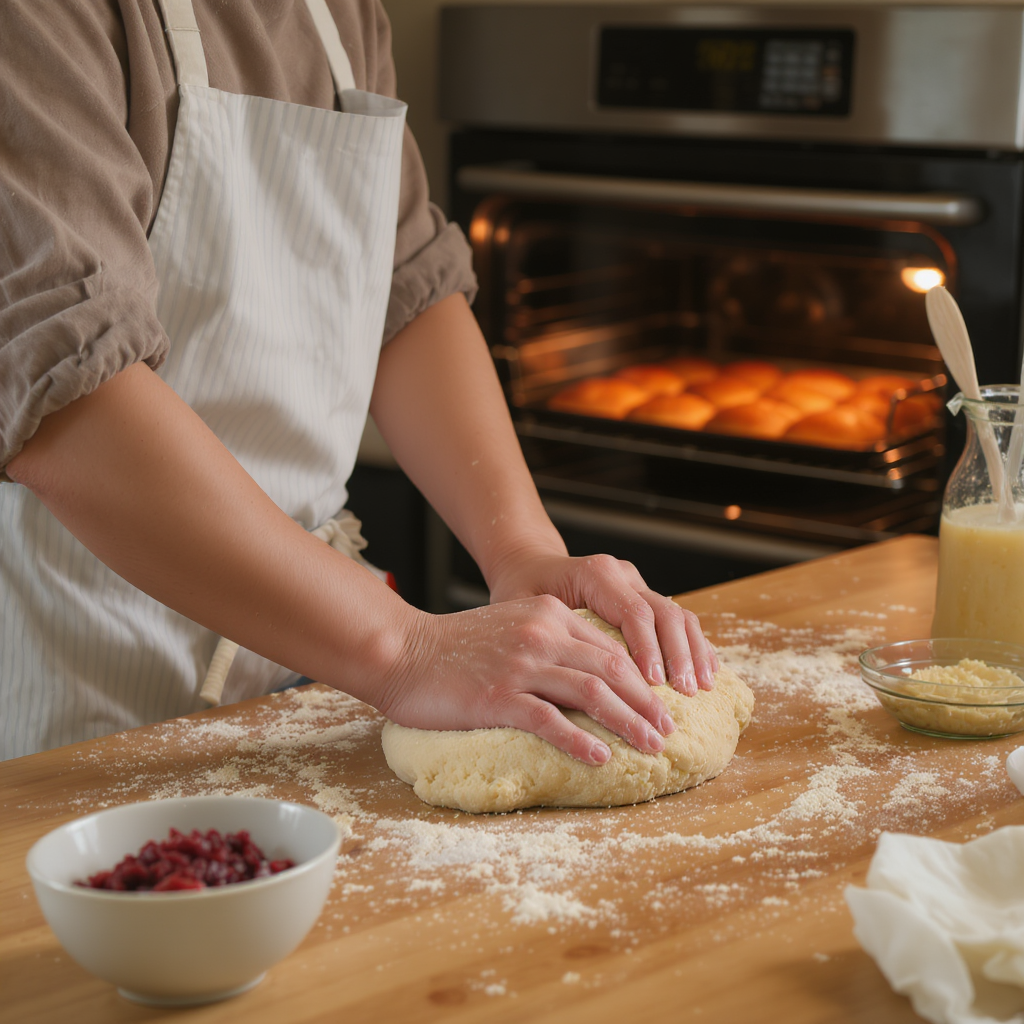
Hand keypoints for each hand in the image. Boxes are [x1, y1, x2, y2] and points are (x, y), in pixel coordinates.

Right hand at [375, 596, 677, 764]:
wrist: (402, 651)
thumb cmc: (454, 646)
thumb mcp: (511, 625)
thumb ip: (550, 639)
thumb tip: (592, 676)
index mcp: (549, 613)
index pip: (610, 648)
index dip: (642, 678)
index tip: (660, 702)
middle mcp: (542, 633)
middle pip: (612, 670)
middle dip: (647, 703)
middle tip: (669, 730)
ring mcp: (521, 664)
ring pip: (592, 694)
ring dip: (628, 723)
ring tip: (651, 747)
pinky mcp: (500, 696)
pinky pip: (551, 721)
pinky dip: (580, 741)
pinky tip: (600, 758)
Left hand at [486, 552, 718, 696]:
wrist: (530, 568)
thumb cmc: (521, 591)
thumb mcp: (520, 607)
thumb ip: (543, 633)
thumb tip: (564, 678)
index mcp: (596, 573)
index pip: (634, 612)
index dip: (648, 650)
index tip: (653, 685)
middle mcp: (623, 576)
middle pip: (664, 613)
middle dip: (678, 656)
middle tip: (685, 693)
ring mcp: (638, 586)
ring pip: (679, 616)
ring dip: (693, 653)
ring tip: (702, 688)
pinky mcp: (646, 600)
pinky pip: (680, 622)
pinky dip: (696, 647)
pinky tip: (707, 675)